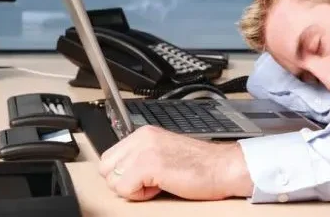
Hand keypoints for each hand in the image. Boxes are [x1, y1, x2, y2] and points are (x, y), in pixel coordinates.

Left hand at [98, 125, 253, 200]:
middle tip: (150, 181)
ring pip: (113, 180)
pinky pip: (125, 189)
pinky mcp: (150, 164)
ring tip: (158, 182)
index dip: (123, 174)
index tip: (144, 176)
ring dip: (133, 188)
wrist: (223, 167)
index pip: (109, 158)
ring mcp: (145, 149)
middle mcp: (142, 137)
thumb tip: (120, 172)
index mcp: (144, 133)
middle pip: (106, 168)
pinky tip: (161, 186)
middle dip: (123, 181)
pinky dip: (141, 195)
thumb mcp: (164, 152)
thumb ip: (141, 156)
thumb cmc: (200, 165)